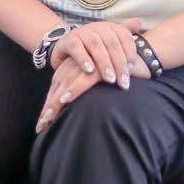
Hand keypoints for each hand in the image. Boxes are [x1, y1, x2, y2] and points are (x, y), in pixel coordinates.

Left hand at [36, 48, 150, 133]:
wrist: (141, 57)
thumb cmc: (119, 74)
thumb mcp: (100, 84)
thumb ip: (88, 94)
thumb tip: (76, 114)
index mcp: (75, 69)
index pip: (57, 89)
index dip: (49, 106)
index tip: (42, 126)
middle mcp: (78, 65)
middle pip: (57, 88)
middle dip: (49, 108)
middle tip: (41, 127)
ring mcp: (88, 64)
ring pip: (65, 83)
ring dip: (56, 102)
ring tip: (49, 118)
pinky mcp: (99, 66)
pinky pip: (83, 79)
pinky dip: (74, 89)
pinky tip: (66, 99)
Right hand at [50, 18, 143, 87]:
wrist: (66, 49)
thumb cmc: (93, 50)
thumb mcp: (109, 44)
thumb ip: (124, 36)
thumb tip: (139, 22)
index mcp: (110, 27)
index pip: (124, 37)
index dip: (130, 52)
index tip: (133, 69)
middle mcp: (97, 27)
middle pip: (112, 43)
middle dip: (119, 63)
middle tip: (123, 82)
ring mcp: (81, 32)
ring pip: (95, 45)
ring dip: (104, 63)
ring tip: (110, 79)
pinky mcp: (68, 40)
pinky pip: (76, 48)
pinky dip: (83, 59)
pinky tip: (90, 71)